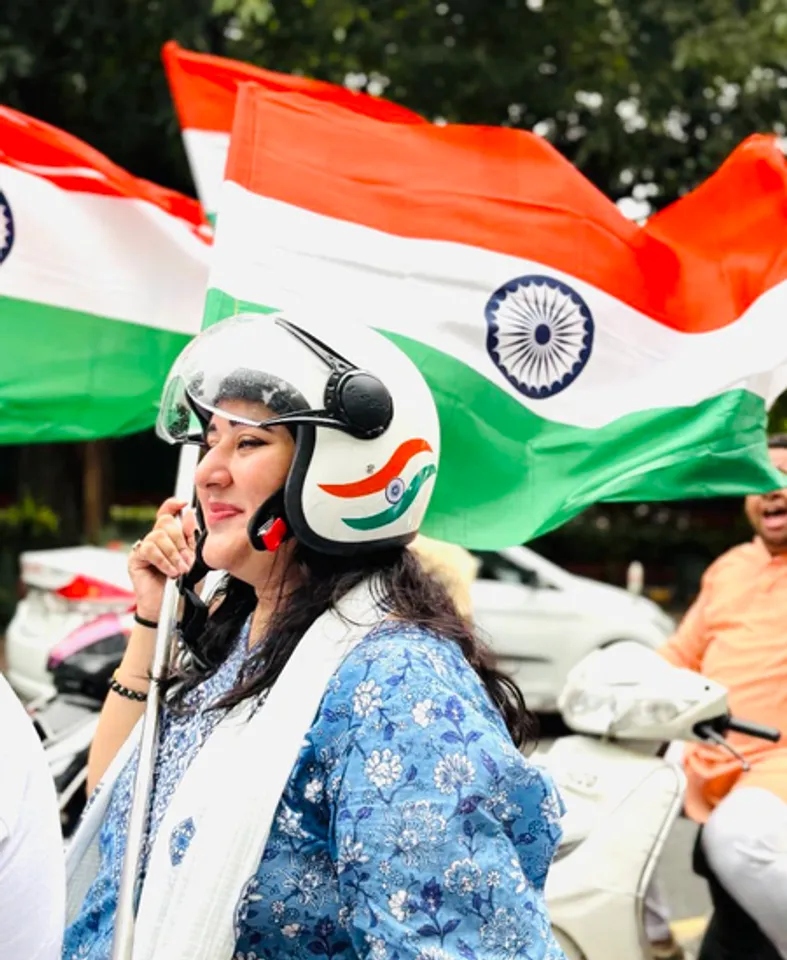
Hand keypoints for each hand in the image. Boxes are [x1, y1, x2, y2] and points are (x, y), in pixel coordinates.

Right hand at [128, 498, 197, 620]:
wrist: (171, 609)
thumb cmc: (183, 587)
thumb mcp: (195, 560)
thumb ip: (192, 538)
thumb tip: (188, 514)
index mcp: (171, 537)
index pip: (167, 514)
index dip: (172, 505)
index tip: (183, 503)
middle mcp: (156, 540)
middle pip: (166, 523)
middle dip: (181, 542)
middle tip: (188, 561)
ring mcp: (145, 548)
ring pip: (158, 536)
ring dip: (173, 554)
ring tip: (180, 570)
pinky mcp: (135, 558)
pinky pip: (149, 549)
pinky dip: (162, 560)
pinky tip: (170, 572)